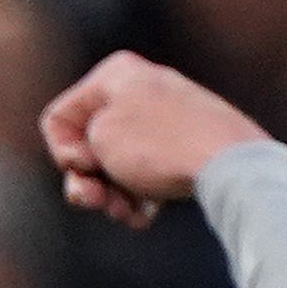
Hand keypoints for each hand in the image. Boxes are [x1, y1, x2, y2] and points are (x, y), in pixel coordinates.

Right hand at [41, 53, 272, 228]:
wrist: (229, 162)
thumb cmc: (160, 145)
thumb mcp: (99, 138)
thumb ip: (80, 143)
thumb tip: (100, 155)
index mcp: (115, 74)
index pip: (58, 120)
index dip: (64, 152)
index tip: (89, 164)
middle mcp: (140, 88)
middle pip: (87, 144)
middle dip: (87, 181)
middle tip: (99, 201)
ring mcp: (164, 117)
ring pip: (116, 163)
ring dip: (111, 195)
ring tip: (126, 212)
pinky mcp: (184, 142)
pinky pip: (146, 172)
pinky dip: (139, 195)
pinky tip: (146, 213)